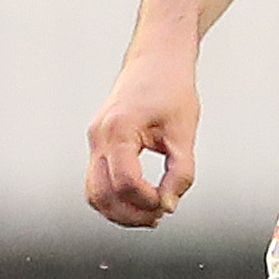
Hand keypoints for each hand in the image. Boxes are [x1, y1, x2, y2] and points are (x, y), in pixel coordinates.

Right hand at [84, 43, 201, 228]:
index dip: (147, 201)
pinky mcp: (98, 143)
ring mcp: (94, 140)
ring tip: (151, 214)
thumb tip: (169, 206)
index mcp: (119, 130)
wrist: (156, 60)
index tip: (169, 204)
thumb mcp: (184, 133)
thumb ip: (180, 172)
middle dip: (130, 214)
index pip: (125, 182)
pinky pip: (97, 181)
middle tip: (160, 217)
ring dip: (119, 211)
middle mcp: (99, 137)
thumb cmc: (173, 91)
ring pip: (93, 192)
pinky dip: (114, 197)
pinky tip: (141, 201)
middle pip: (101, 194)